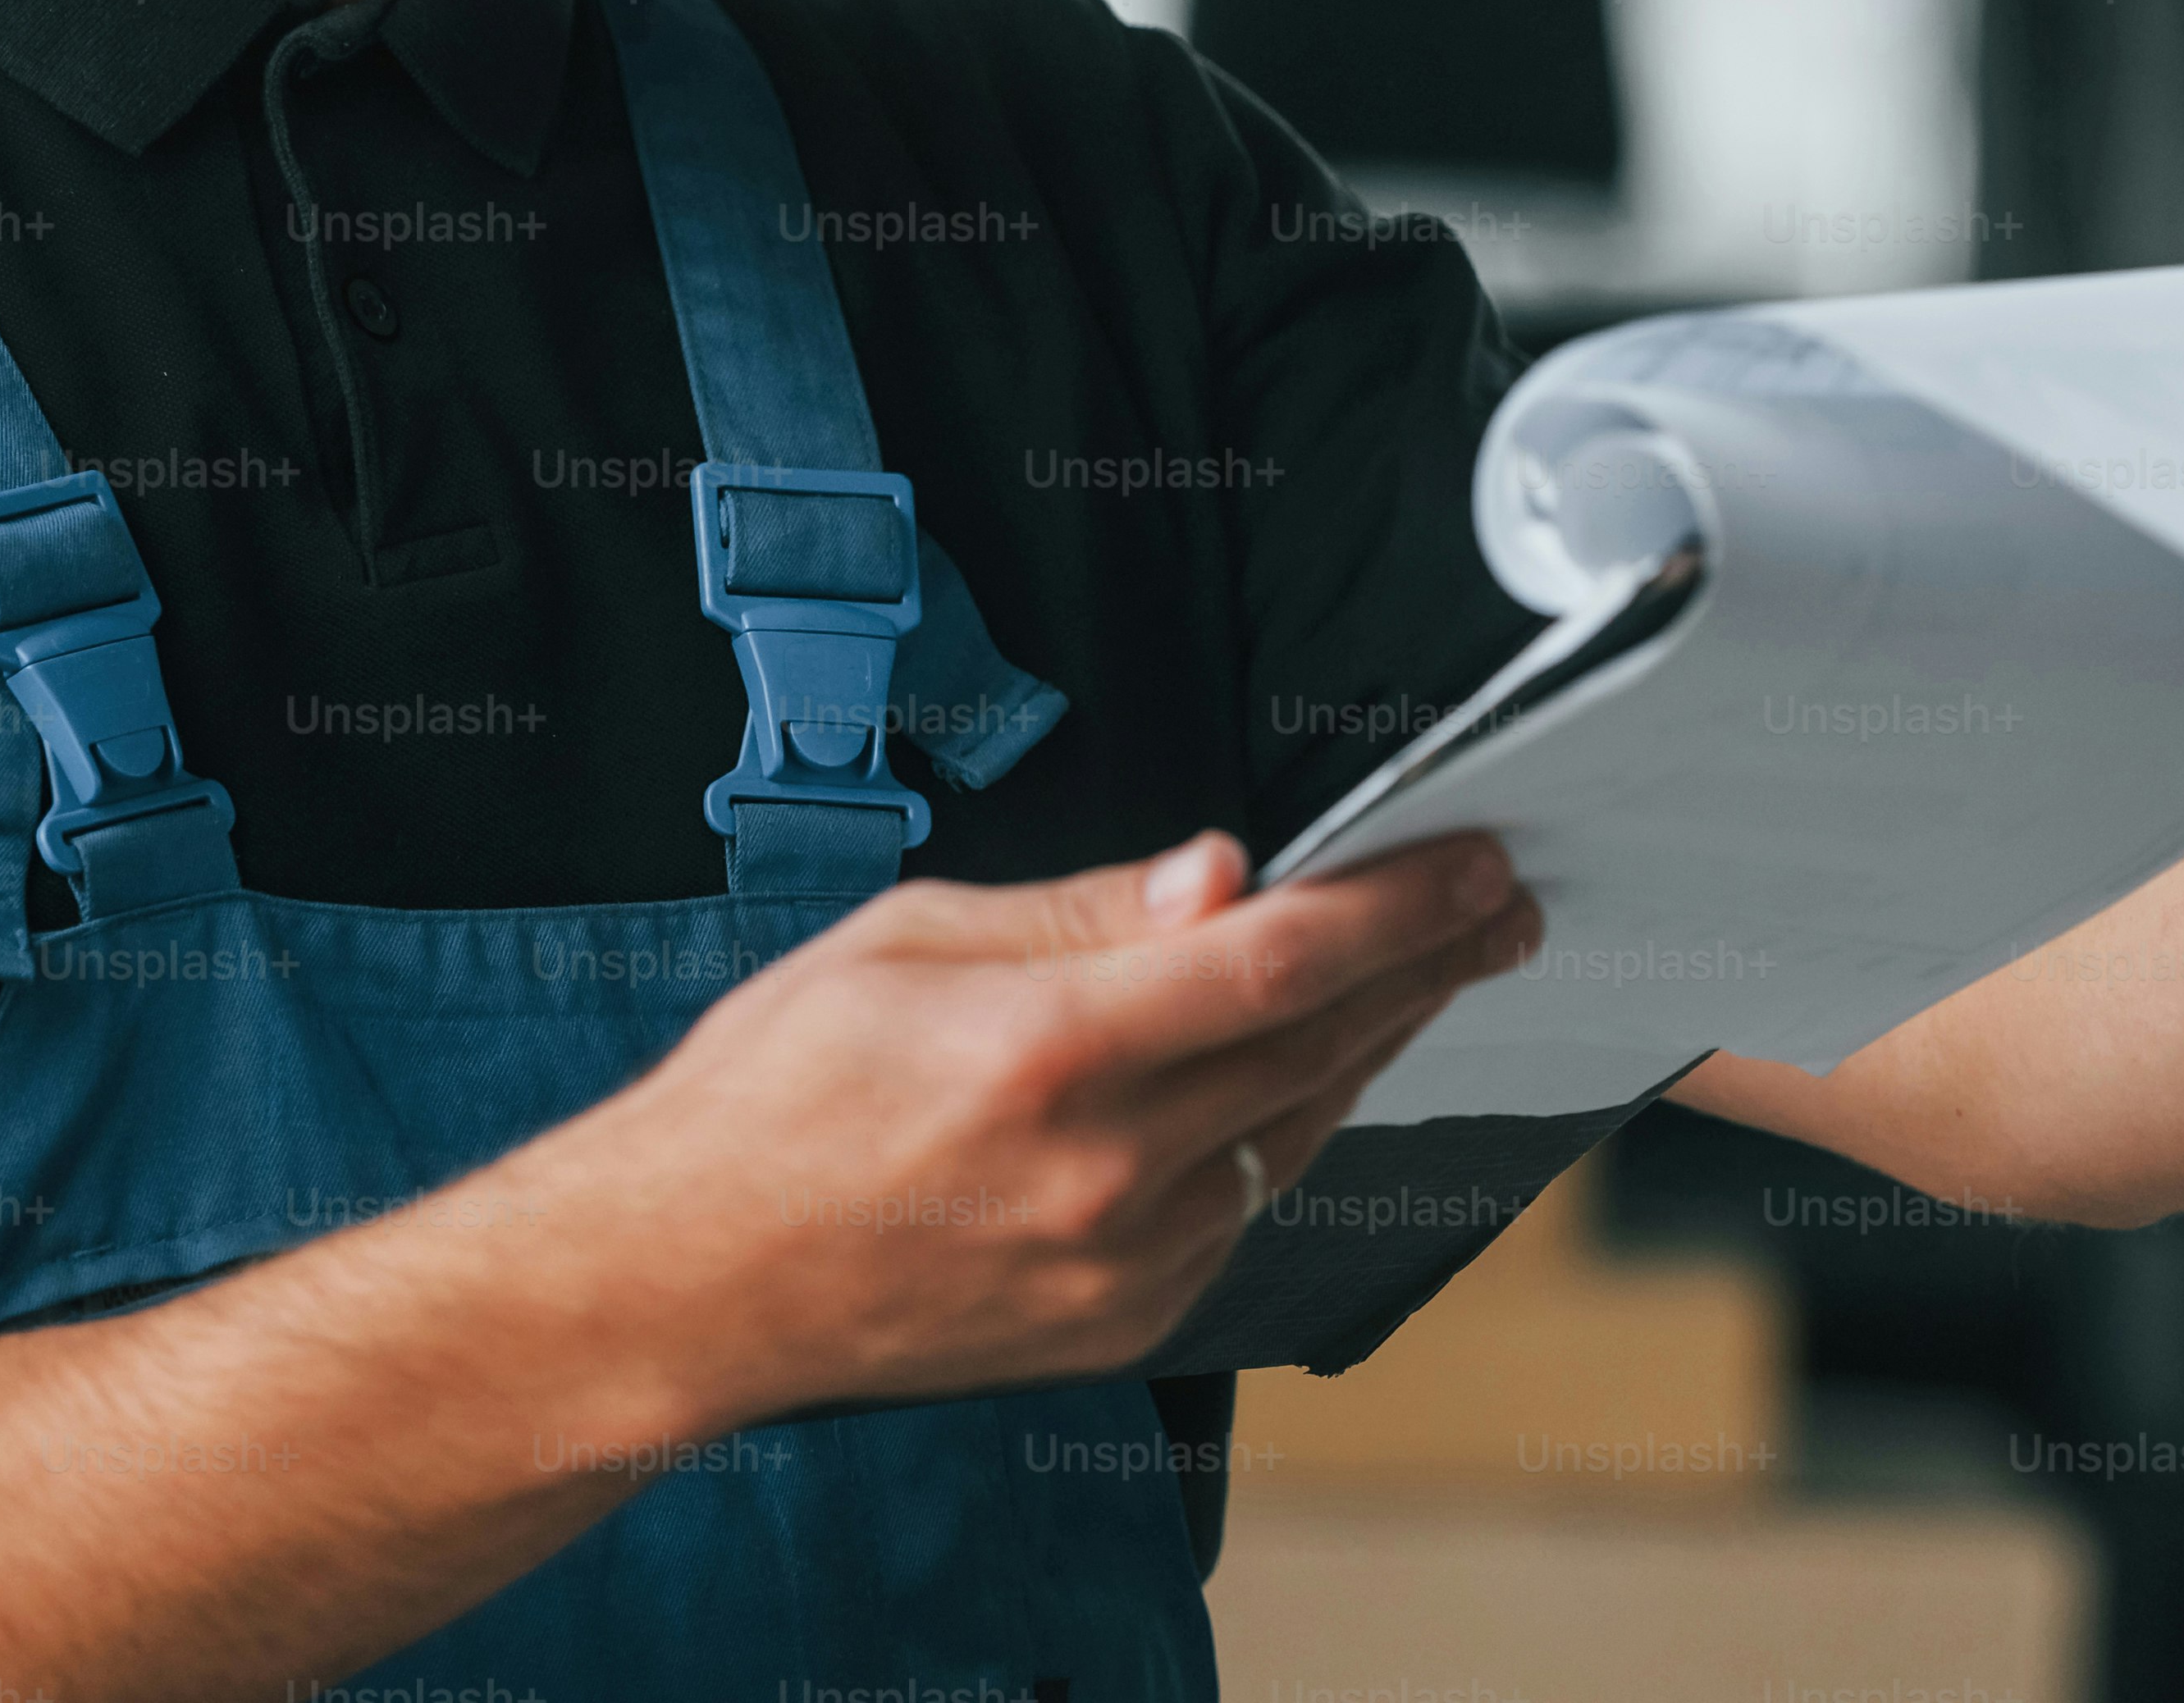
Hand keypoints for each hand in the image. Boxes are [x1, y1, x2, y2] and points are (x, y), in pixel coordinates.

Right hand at [530, 829, 1540, 1422]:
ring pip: (1298, 1131)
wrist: (686, 1282)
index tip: (1472, 862)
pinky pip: (1244, 1209)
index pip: (1281, 959)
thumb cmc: (769, 1099)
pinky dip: (1289, 1131)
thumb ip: (1082, 910)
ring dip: (1375, 1043)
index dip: (1399, 904)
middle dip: (1426, 964)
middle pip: (1320, 1044)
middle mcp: (1103, 1169)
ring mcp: (1118, 1262)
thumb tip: (1221, 874)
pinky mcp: (1117, 1320)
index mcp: (1049, 1051)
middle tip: (1497, 907)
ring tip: (1431, 974)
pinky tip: (1312, 1075)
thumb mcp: (907, 941)